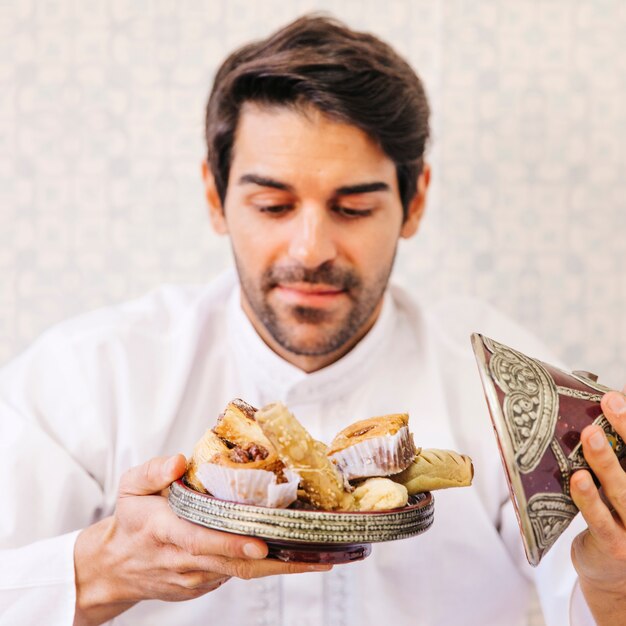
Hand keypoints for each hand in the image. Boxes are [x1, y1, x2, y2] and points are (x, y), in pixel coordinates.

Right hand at [73, 454, 330, 625]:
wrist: (116, 568)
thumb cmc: (131, 521)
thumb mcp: (130, 488)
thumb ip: (153, 472)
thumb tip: (180, 460)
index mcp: (165, 531)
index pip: (201, 540)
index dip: (232, 543)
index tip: (261, 542)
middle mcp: (184, 559)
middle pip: (234, 563)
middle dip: (277, 561)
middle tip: (315, 553)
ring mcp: (196, 578)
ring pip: (241, 572)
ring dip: (280, 565)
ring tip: (319, 553)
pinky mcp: (204, 585)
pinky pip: (237, 574)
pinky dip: (265, 565)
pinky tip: (292, 553)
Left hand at [570, 386, 625, 624]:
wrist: (612, 573)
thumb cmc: (615, 515)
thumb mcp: (620, 484)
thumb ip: (615, 454)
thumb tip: (597, 405)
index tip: (617, 397)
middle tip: (610, 403)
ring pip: (624, 491)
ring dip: (606, 461)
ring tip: (591, 435)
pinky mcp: (616, 546)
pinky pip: (601, 520)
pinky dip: (589, 498)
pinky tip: (578, 478)